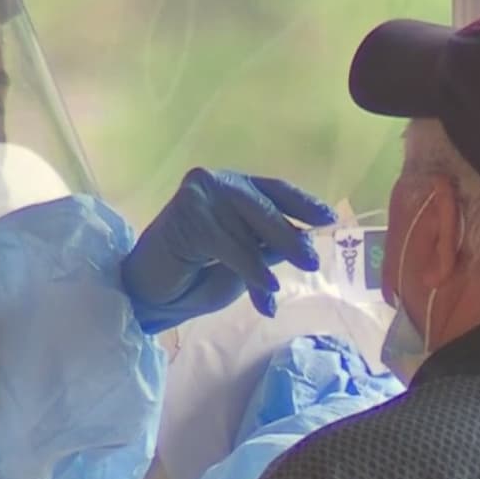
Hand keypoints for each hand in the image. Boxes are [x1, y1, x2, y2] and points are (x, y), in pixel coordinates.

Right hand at [121, 168, 336, 331]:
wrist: (150, 295)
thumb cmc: (196, 278)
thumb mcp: (245, 261)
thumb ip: (269, 246)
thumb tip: (305, 241)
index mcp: (232, 186)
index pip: (274, 189)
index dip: (303, 203)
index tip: (329, 218)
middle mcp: (215, 182)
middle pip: (263, 206)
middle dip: (290, 235)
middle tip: (311, 261)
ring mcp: (198, 194)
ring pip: (248, 228)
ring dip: (266, 263)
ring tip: (276, 291)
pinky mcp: (186, 214)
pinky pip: (230, 245)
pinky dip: (250, 269)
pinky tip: (264, 290)